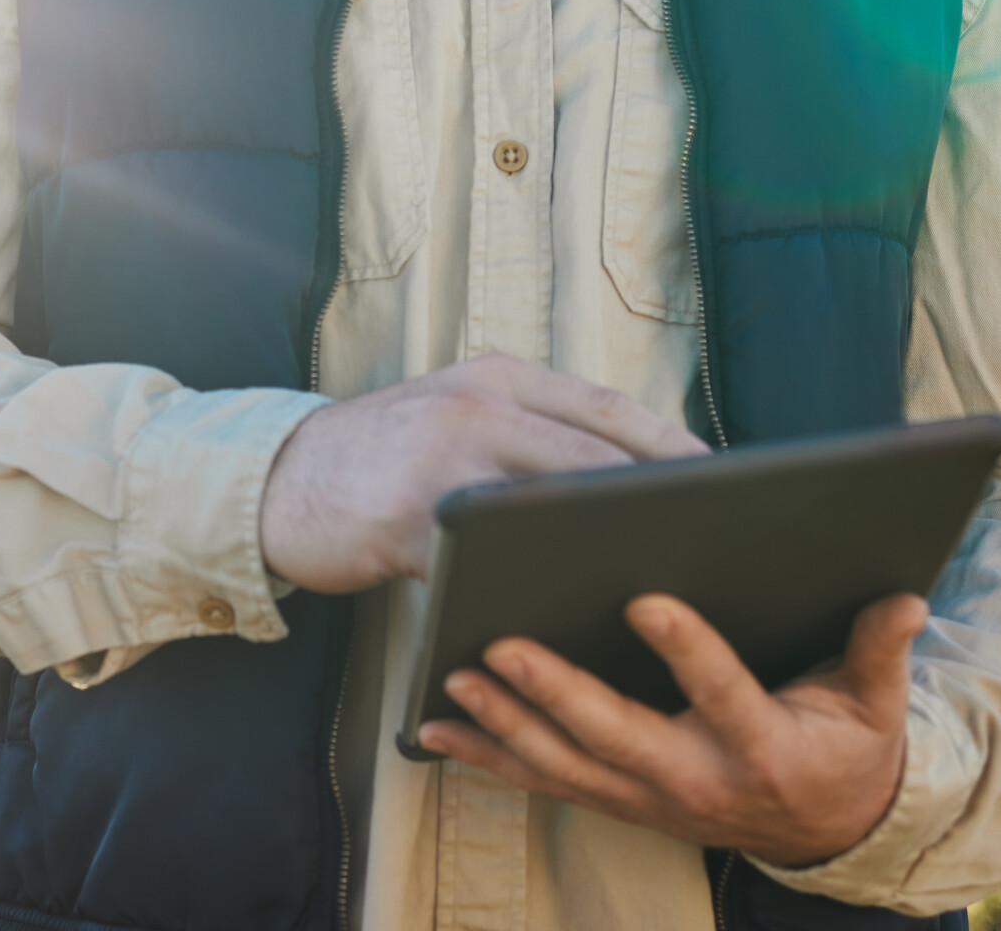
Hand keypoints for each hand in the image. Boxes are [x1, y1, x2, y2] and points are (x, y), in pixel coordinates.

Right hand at [258, 353, 704, 592]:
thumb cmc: (385, 460)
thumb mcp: (455, 416)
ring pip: (543, 507)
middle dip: (655, 500)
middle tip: (713, 540)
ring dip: (599, 547)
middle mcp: (472, 405)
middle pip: (589, 454)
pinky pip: (479, 565)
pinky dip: (520, 592)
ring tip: (652, 582)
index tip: (725, 482)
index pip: (604, 405)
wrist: (274, 480)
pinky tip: (558, 622)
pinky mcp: (404, 519)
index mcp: (495, 377)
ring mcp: (437, 459)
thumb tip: (626, 483)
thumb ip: (525, 433)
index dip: (670, 446)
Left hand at [413, 592, 925, 866]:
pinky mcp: (619, 803)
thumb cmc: (847, 750)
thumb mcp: (875, 707)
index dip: (688, 652)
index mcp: (763, 749)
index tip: (647, 599)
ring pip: (567, 766)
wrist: (831, 832)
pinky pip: (545, 783)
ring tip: (454, 680)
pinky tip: (435, 731)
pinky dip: (488, 759)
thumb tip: (906, 599)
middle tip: (502, 645)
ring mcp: (651, 800)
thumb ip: (878, 651)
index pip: (723, 695)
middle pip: (618, 738)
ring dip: (505, 726)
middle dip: (556, 694)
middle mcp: (697, 782)